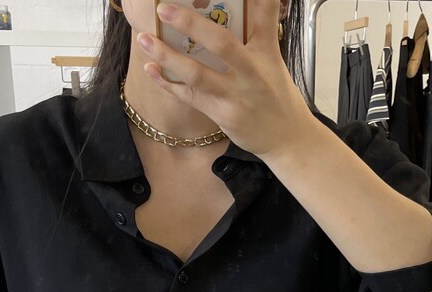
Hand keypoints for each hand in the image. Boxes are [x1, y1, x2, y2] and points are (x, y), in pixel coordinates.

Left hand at [137, 0, 312, 156]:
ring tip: (144, 39)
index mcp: (265, 52)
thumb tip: (253, 2)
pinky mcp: (222, 115)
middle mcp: (250, 73)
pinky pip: (190, 97)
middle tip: (163, 8)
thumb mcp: (273, 58)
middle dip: (191, 24)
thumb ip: (260, 28)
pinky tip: (152, 70)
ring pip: (197, 74)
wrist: (286, 138)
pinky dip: (168, 84)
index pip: (262, 16)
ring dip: (167, 57)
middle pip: (221, 44)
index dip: (256, 0)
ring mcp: (234, 96)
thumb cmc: (277, 95)